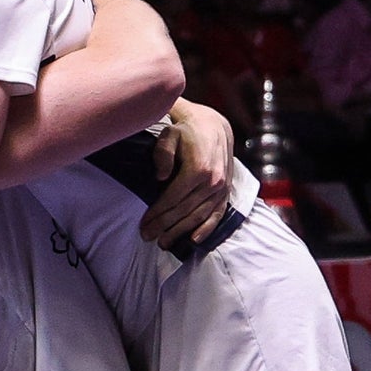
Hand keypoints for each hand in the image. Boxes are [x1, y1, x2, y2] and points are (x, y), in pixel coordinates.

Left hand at [143, 101, 232, 245]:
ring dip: (180, 231)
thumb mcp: (170, 134)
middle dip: (164, 226)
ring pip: (198, 216)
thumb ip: (162, 153)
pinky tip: (194, 240)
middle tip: (147, 236)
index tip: (144, 223)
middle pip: (184, 210)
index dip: (157, 213)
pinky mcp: (226, 192)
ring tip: (164, 242)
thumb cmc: (187, 131)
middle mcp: (212, 181)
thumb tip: (160, 177)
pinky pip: (217, 214)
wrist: (214, 127)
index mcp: (197, 168)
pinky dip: (207, 229)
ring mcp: (221, 188)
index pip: (173, 198)